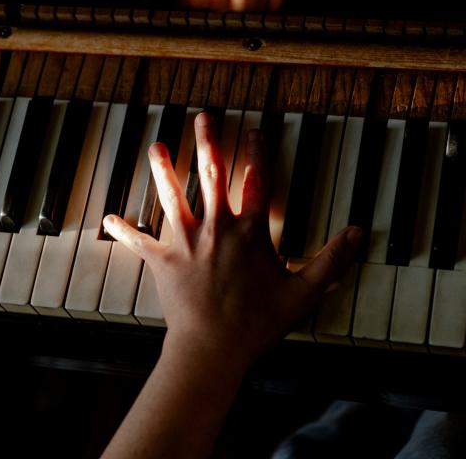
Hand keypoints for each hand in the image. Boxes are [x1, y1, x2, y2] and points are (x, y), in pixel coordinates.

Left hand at [102, 111, 362, 369]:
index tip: (253, 130)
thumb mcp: (304, 292)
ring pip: (173, 198)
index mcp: (249, 231)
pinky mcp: (163, 262)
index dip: (256, 152)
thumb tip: (358, 234)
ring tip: (155, 146)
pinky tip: (107, 216)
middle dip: (208, 143)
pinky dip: (124, 230)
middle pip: (211, 176)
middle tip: (202, 117)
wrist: (214, 348)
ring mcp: (187, 243)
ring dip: (163, 170)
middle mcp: (217, 228)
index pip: (256, 181)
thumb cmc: (258, 322)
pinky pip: (140, 242)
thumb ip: (331, 259)